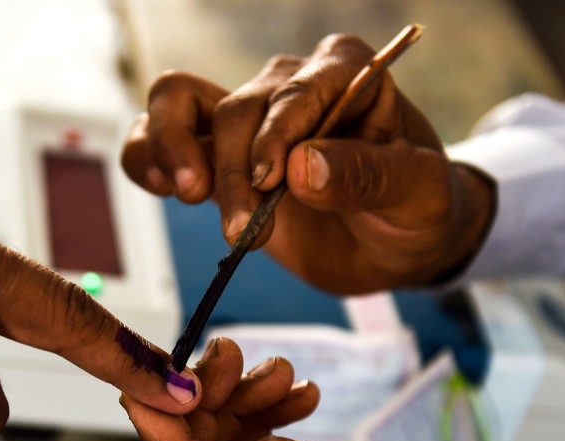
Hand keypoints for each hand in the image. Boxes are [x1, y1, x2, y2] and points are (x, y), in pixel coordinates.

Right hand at [121, 33, 494, 292]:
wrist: (396, 243)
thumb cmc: (415, 208)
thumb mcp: (417, 194)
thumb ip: (367, 175)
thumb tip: (300, 167)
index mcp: (345, 73)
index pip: (293, 91)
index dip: (274, 136)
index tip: (271, 182)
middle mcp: (287, 85)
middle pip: (233, 109)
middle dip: (233, 173)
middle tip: (246, 231)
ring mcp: (246, 120)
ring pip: (178, 103)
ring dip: (175, 151)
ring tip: (190, 196)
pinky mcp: (217, 158)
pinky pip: (159, 137)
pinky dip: (148, 157)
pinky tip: (163, 188)